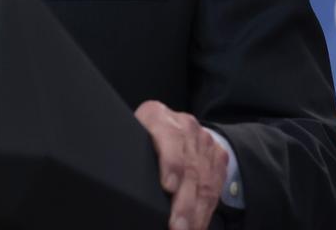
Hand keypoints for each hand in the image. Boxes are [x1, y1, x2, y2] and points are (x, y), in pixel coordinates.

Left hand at [135, 100, 228, 229]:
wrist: (173, 122)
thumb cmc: (143, 134)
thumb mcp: (131, 132)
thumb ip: (128, 147)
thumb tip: (117, 171)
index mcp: (157, 116)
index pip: (170, 138)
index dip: (171, 163)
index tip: (168, 187)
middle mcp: (185, 126)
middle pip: (189, 167)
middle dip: (184, 201)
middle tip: (176, 224)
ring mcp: (204, 141)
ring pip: (204, 181)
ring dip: (196, 212)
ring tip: (186, 229)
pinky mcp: (218, 157)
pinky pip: (215, 187)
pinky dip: (206, 210)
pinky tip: (197, 225)